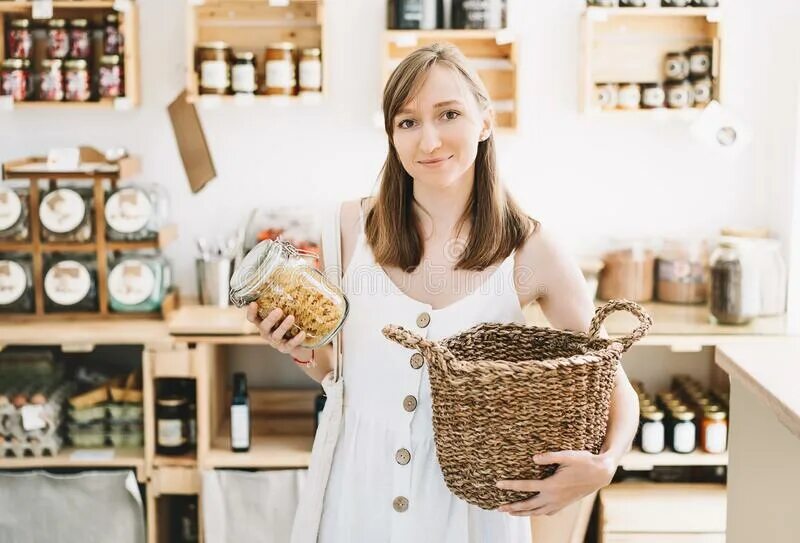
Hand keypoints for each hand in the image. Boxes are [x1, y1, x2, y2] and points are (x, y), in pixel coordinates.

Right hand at [246, 302, 306, 354]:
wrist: (298, 343)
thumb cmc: (287, 323)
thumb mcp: (282, 313)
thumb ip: (281, 303)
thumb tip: (290, 283)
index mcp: (263, 323)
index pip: (252, 318)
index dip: (251, 312)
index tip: (254, 303)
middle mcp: (266, 333)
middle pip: (264, 327)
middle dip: (271, 319)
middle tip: (279, 310)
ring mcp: (275, 342)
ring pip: (276, 335)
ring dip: (283, 326)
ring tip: (291, 317)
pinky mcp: (285, 349)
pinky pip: (290, 344)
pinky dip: (296, 339)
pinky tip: (302, 333)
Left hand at [494, 450, 615, 516]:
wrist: (601, 473)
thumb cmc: (584, 461)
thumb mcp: (566, 455)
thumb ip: (549, 457)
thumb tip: (533, 458)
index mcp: (551, 485)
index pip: (526, 486)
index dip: (510, 486)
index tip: (498, 485)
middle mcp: (553, 497)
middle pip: (528, 505)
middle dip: (512, 507)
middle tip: (499, 508)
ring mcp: (559, 503)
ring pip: (536, 512)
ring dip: (522, 513)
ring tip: (510, 513)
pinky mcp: (564, 504)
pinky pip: (547, 512)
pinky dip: (537, 513)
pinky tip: (533, 512)